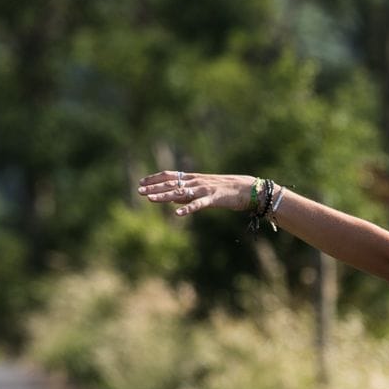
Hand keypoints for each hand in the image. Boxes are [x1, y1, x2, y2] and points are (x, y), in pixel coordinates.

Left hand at [138, 170, 259, 217]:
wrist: (249, 189)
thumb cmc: (228, 191)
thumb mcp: (204, 191)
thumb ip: (188, 195)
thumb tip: (171, 199)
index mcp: (194, 178)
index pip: (170, 175)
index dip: (155, 178)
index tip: (142, 182)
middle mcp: (197, 181)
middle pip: (171, 183)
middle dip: (154, 187)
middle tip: (139, 190)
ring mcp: (204, 189)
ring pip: (180, 192)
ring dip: (164, 196)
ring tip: (150, 199)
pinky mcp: (214, 199)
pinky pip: (198, 204)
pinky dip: (188, 208)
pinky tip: (177, 214)